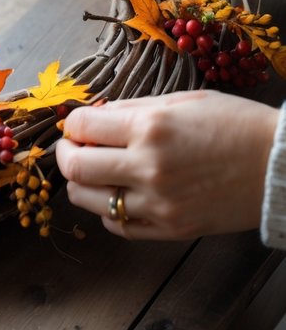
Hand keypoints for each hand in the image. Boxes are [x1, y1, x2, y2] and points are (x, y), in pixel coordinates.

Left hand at [55, 91, 278, 240]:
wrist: (279, 166)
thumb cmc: (235, 124)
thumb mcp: (183, 100)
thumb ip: (134, 109)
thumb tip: (94, 116)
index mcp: (151, 126)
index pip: (81, 126)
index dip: (73, 124)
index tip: (78, 125)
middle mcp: (149, 165)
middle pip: (74, 167)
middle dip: (66, 154)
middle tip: (74, 149)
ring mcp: (158, 202)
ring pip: (88, 200)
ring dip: (82, 184)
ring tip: (95, 172)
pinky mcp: (170, 229)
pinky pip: (118, 226)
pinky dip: (109, 211)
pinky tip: (119, 195)